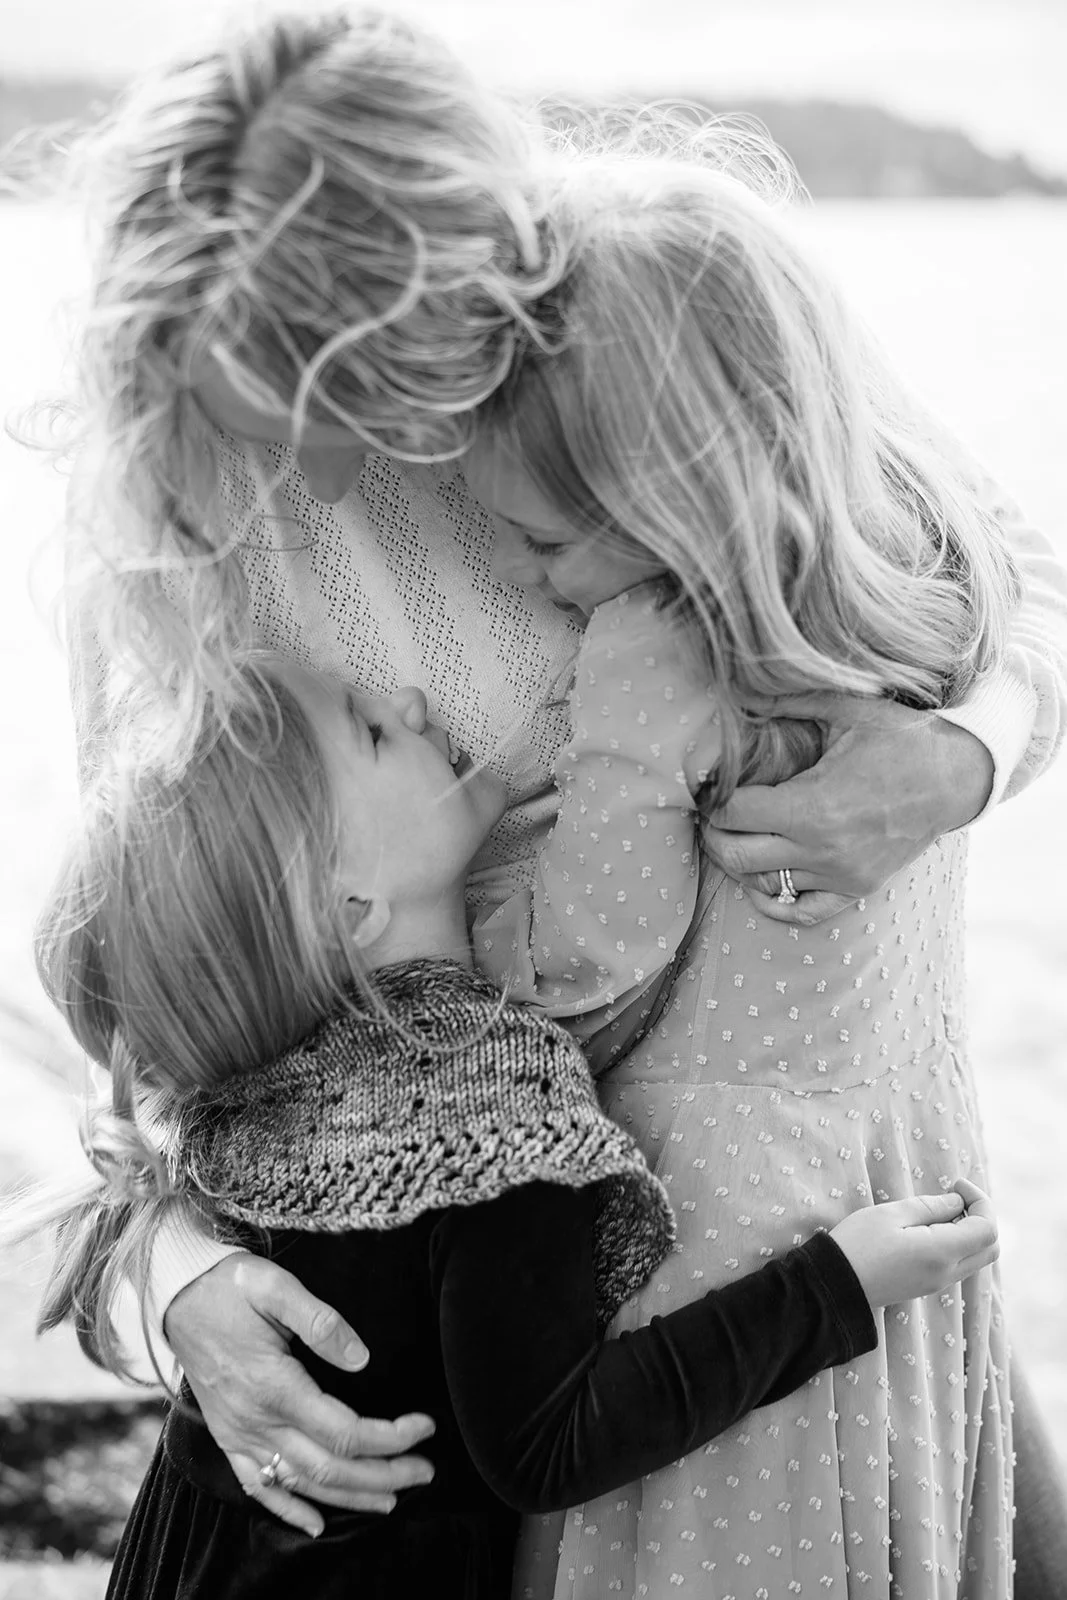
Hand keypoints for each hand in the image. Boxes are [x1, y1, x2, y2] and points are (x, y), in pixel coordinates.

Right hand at [164, 1254, 435, 1536]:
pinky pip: (257, 1486)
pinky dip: (287, 1510)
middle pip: (329, 1467)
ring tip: (392, 1499)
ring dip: (348, 1497)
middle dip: (383, 1476)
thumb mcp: (275, 1287)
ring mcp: (239, 1434)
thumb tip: (361, 1358)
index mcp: (274, 1386)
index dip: (391, 1437)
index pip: (345, 1431)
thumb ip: (320, 1321)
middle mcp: (256, 1421)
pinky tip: (315, 1523)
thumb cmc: (230, 1286)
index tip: (425, 1426)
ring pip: (300, 1484)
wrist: (175, 1296)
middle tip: (425, 1471)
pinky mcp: (228, 1437)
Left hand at [702, 693, 993, 925]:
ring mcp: (840, 874)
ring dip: (742, 863)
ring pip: (763, 884)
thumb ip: (789, 701)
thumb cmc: (900, 739)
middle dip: (716, 835)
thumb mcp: (846, 710)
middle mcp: (821, 848)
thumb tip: (742, 691)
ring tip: (736, 838)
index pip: (734, 813)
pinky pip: (802, 912)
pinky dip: (776, 903)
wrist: (957, 776)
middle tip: (713, 816)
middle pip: (737, 856)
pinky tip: (761, 885)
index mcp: (812, 804)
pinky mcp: (857, 889)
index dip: (716, 799)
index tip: (715, 787)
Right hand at [829, 1179, 997, 1308]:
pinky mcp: (928, 1285)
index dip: (980, 1201)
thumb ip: (930, 1207)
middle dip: (981, 1215)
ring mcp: (939, 1283)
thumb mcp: (891, 1214)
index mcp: (941, 1253)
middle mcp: (947, 1273)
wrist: (834, 1285)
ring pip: (976, 1256)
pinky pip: (960, 1263)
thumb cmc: (858, 1244)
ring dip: (969, 1229)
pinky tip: (930, 1226)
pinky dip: (958, 1242)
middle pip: (990, 1247)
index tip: (955, 1184)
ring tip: (939, 1208)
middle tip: (954, 1195)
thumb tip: (957, 1203)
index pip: (987, 1229)